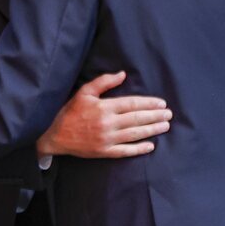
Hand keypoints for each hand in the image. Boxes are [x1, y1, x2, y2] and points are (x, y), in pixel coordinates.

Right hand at [36, 71, 171, 158]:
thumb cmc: (70, 111)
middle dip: (155, 116)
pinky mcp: (104, 152)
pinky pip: (126, 151)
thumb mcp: (84, 92)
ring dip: (152, 130)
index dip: (148, 103)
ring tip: (165, 126)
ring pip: (135, 134)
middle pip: (137, 119)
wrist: (55, 135)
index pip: (132, 104)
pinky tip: (151, 145)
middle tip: (169, 114)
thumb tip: (122, 74)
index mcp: (104, 107)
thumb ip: (104, 82)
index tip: (161, 103)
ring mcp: (107, 139)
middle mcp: (108, 123)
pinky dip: (139, 149)